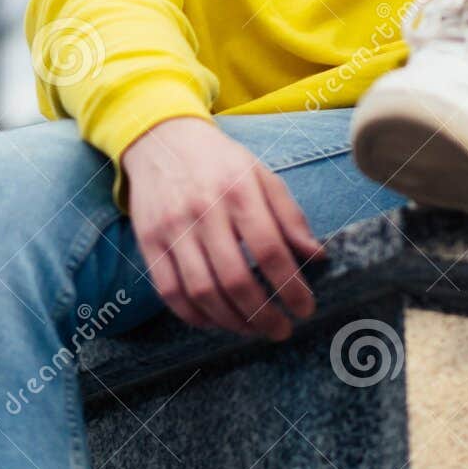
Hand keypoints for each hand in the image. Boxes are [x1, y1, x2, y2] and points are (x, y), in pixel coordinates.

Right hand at [120, 116, 324, 340]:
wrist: (161, 139)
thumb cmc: (220, 162)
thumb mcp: (262, 175)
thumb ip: (290, 216)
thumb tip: (318, 257)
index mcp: (238, 190)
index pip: (270, 250)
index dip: (291, 287)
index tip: (306, 308)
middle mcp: (203, 210)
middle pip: (235, 278)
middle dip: (264, 315)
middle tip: (281, 330)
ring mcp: (172, 229)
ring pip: (202, 292)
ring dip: (232, 321)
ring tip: (254, 329)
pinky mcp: (149, 242)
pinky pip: (170, 293)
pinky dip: (195, 316)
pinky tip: (217, 320)